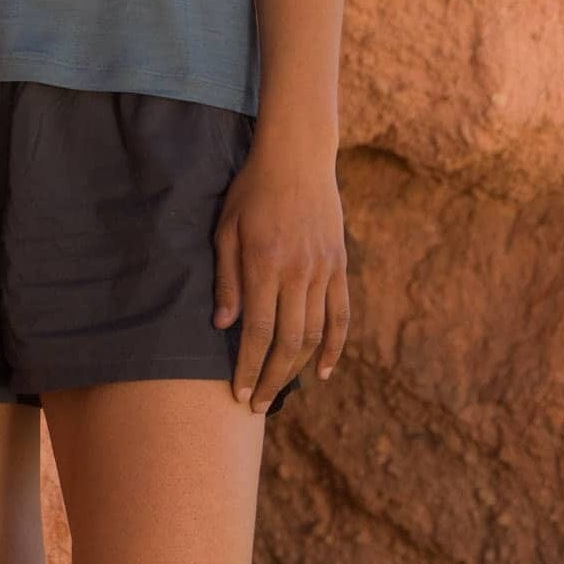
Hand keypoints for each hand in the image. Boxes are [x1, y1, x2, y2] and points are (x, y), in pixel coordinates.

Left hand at [212, 135, 347, 411]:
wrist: (298, 157)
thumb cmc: (252, 190)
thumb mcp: (227, 227)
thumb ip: (226, 278)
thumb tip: (222, 325)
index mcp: (265, 264)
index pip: (257, 331)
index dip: (247, 367)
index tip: (238, 394)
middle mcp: (297, 272)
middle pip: (288, 342)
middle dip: (270, 379)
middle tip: (257, 406)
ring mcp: (323, 270)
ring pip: (314, 334)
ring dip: (296, 369)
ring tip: (278, 391)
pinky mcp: (339, 266)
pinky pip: (341, 315)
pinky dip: (334, 347)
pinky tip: (322, 371)